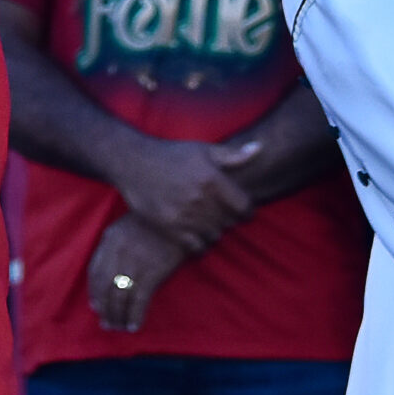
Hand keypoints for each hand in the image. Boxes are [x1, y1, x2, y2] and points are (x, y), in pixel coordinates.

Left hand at [86, 211, 191, 331]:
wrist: (179, 217)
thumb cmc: (152, 223)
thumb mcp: (125, 227)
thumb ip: (112, 248)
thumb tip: (105, 278)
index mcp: (110, 239)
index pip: (95, 271)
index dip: (94, 292)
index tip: (97, 307)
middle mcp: (119, 252)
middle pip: (105, 287)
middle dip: (105, 309)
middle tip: (107, 323)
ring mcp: (135, 262)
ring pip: (120, 296)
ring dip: (118, 315)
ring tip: (119, 327)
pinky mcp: (153, 272)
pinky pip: (139, 299)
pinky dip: (134, 315)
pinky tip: (133, 325)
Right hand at [109, 135, 256, 251]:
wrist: (133, 162)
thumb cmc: (171, 154)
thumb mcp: (202, 150)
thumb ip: (233, 154)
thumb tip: (260, 147)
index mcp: (212, 179)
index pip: (244, 207)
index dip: (247, 210)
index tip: (241, 209)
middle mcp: (201, 199)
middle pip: (230, 223)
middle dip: (229, 219)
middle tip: (221, 214)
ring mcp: (185, 215)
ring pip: (215, 236)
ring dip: (214, 231)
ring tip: (207, 222)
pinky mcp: (170, 228)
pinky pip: (196, 247)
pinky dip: (200, 244)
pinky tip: (195, 234)